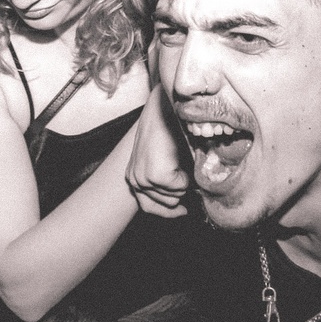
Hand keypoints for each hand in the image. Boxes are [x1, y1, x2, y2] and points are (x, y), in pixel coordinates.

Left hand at [127, 85, 191, 216]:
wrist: (166, 109)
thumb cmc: (169, 131)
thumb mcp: (164, 160)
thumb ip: (167, 182)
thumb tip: (182, 204)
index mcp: (133, 177)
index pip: (149, 207)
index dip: (169, 212)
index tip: (184, 210)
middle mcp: (134, 180)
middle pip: (167, 204)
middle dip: (181, 191)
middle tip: (186, 172)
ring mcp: (143, 179)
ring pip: (175, 197)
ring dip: (184, 182)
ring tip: (181, 161)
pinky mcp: (155, 175)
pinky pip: (181, 188)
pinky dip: (187, 175)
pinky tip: (180, 158)